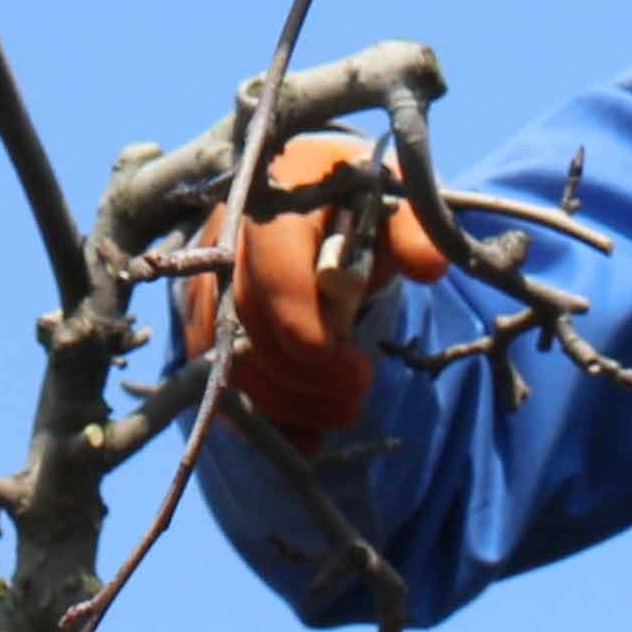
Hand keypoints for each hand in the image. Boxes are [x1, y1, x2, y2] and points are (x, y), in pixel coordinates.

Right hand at [175, 129, 447, 442]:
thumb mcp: (389, 205)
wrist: (302, 196)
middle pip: (247, 326)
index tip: (356, 370)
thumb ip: (414, 231)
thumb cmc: (351, 202)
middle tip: (355, 394)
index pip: (275, 276)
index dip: (308, 332)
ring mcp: (204, 285)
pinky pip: (217, 381)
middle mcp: (224, 243)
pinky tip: (304, 436)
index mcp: (274, 205)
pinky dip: (261, 418)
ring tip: (339, 412)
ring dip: (284, 404)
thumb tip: (430, 264)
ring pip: (226, 361)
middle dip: (304, 377)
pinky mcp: (201, 323)